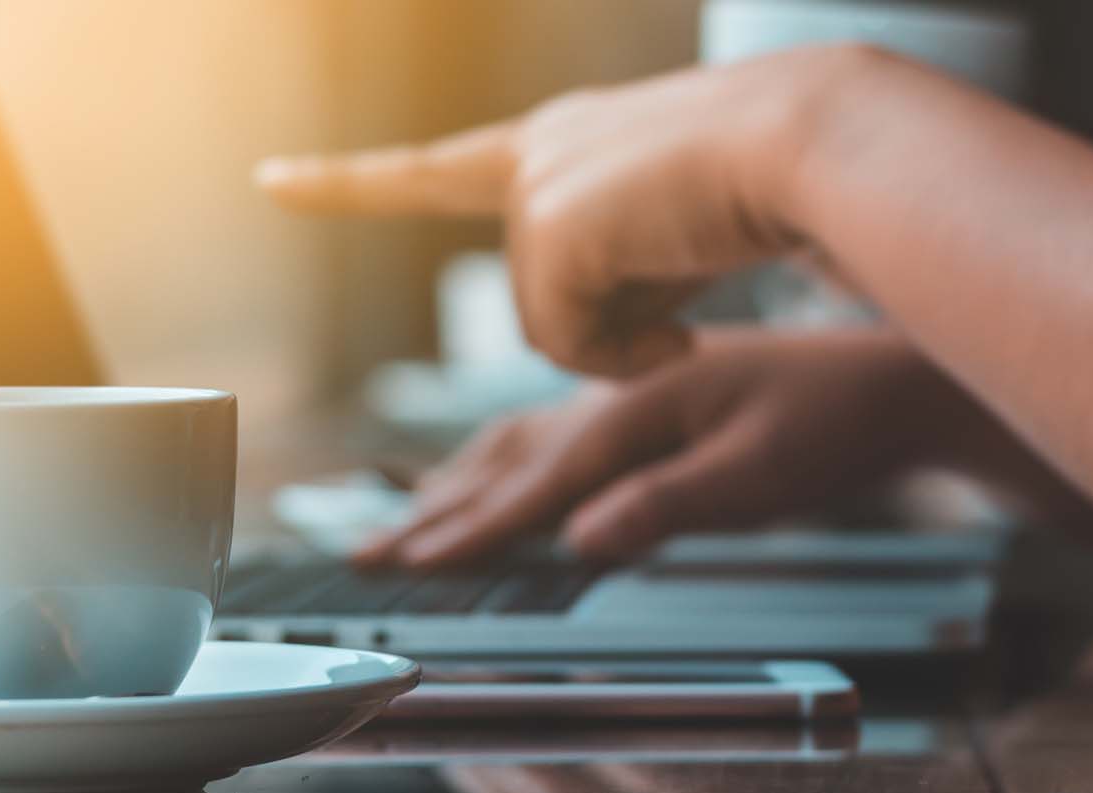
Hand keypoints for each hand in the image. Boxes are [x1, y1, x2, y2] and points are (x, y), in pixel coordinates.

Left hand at [257, 46, 882, 376]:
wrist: (820, 146)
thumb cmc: (774, 190)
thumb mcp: (675, 233)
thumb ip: (615, 266)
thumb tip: (598, 327)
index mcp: (562, 142)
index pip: (435, 168)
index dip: (350, 185)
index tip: (273, 182)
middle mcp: (537, 152)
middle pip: (538, 299)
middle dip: (605, 333)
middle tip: (671, 312)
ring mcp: (538, 186)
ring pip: (550, 327)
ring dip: (623, 339)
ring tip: (694, 295)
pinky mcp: (548, 224)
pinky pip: (566, 341)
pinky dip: (627, 351)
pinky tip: (683, 321)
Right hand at [356, 328, 969, 566]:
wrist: (884, 379)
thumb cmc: (832, 429)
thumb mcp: (760, 476)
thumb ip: (669, 506)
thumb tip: (582, 541)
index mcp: (635, 412)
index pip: (537, 484)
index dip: (472, 531)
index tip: (411, 568)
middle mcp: (615, 398)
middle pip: (503, 463)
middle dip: (431, 516)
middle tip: (363, 558)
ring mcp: (623, 399)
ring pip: (514, 446)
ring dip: (452, 489)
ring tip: (397, 525)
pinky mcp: (640, 408)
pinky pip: (544, 437)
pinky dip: (496, 464)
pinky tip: (484, 476)